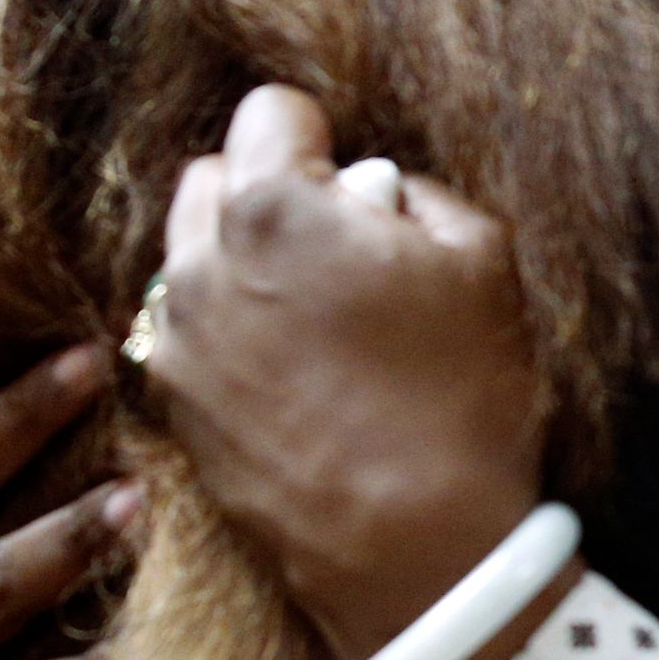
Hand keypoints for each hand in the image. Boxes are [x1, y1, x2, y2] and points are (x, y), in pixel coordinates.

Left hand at [147, 87, 556, 659]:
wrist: (418, 549)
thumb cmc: (463, 399)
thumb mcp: (483, 260)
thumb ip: (415, 193)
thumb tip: (371, 190)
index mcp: (274, 208)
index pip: (270, 110)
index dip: (323, 136)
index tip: (359, 185)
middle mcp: (201, 263)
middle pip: (213, 176)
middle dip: (269, 191)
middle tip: (339, 247)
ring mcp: (179, 339)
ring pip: (188, 253)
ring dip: (239, 258)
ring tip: (312, 313)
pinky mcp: (175, 403)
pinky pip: (187, 328)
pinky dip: (226, 326)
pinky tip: (292, 369)